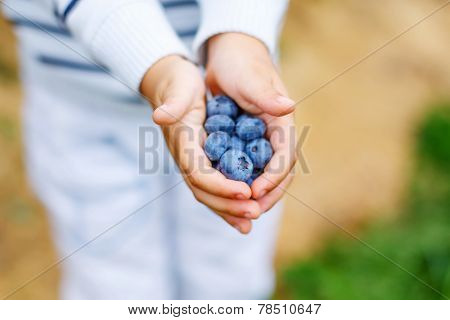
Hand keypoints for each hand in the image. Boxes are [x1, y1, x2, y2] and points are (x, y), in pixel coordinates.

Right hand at [141, 55, 261, 233]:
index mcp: (182, 144)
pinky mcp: (202, 164)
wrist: (169, 85)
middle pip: (204, 191)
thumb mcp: (179, 88)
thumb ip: (172, 103)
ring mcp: (193, 164)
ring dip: (229, 210)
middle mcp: (186, 159)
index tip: (247, 192)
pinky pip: (214, 188)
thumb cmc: (178, 84)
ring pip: (209, 195)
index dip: (221, 186)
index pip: (198, 173)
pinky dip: (227, 203)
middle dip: (229, 205)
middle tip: (254, 212)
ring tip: (250, 222)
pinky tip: (243, 215)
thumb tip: (159, 116)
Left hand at [205, 33, 296, 210]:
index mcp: (282, 122)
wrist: (232, 55)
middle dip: (267, 196)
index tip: (255, 192)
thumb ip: (266, 94)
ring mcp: (263, 142)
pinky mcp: (249, 145)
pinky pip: (249, 171)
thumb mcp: (252, 78)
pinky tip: (230, 200)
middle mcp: (275, 136)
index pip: (285, 156)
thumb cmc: (242, 64)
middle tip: (250, 213)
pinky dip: (242, 187)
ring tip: (242, 216)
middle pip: (280, 174)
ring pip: (266, 177)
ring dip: (256, 198)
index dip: (273, 177)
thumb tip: (287, 107)